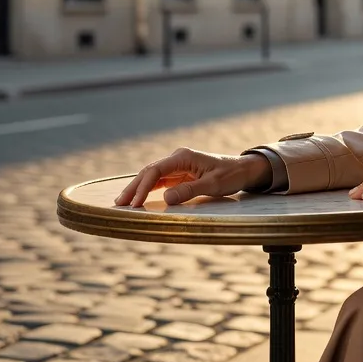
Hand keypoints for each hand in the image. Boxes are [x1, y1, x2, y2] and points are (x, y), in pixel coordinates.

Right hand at [113, 147, 270, 207]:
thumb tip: (165, 198)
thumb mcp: (212, 185)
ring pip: (152, 177)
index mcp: (183, 157)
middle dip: (133, 188)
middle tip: (119, 204)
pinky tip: (138, 199)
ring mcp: (178, 166)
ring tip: (123, 203)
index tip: (135, 204)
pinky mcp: (180, 174)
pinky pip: (160, 181)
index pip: (155, 171)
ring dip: (138, 189)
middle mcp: (178, 158)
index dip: (142, 187)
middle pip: (149, 172)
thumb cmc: (230, 175)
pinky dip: (148, 190)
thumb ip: (189, 191)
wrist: (243, 170)